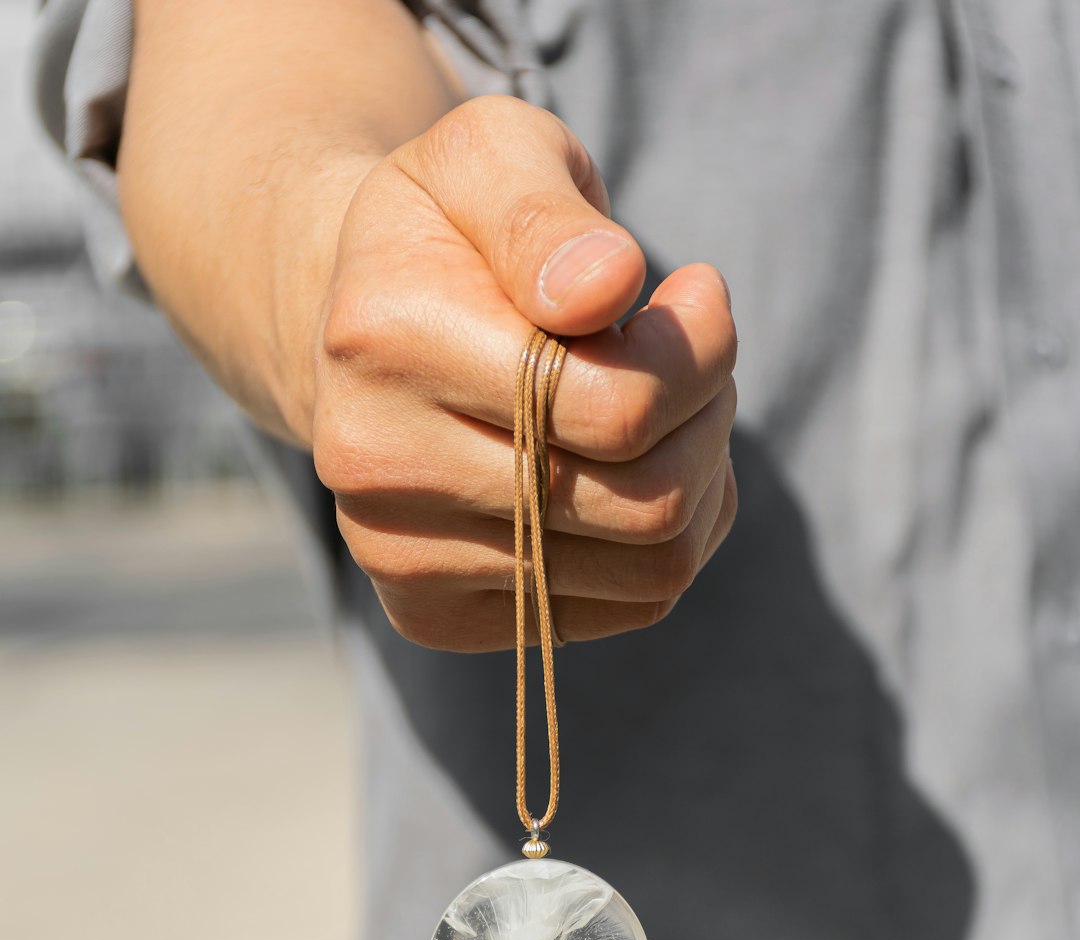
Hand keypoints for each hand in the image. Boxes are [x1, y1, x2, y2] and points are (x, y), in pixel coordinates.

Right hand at [312, 95, 736, 650]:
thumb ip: (545, 213)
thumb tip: (603, 288)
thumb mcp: (494, 157)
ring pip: (651, 569)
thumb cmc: (451, 235)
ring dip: (698, 482)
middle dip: (705, 421)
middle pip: (644, 505)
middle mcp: (375, 467)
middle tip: (688, 360)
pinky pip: (626, 607)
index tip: (697, 297)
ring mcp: (399, 558)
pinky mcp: (433, 615)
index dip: (700, 354)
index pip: (616, 408)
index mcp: (384, 339)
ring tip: (660, 412)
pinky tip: (627, 475)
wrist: (360, 332)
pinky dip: (667, 540)